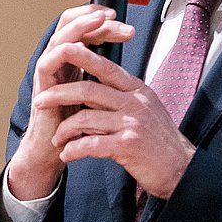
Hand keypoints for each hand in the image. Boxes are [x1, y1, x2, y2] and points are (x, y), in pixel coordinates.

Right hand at [8, 5, 134, 199]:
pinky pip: (48, 60)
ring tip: (99, 21)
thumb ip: (102, 77)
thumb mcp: (95, 95)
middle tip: (116, 17)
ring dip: (81, 27)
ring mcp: (49, 71)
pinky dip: (63, 50)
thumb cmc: (76, 125)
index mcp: (72, 61)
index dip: (101, 22)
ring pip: (60, 37)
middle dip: (93, 18)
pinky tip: (79, 45)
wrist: (55, 150)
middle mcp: (58, 61)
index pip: (85, 31)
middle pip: (71, 26)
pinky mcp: (42, 85)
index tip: (123, 22)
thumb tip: (122, 64)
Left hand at [39, 47, 195, 199]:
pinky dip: (74, 149)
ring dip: (64, 129)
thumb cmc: (160, 141)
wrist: (182, 170)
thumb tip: (92, 87)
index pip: (105, 67)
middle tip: (40, 100)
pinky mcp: (128, 145)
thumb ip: (122, 95)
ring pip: (85, 117)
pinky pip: (90, 143)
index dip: (80, 57)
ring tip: (56, 140)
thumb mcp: (146, 108)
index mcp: (138, 90)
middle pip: (88, 89)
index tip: (58, 52)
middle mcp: (135, 102)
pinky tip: (67, 155)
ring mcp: (132, 122)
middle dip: (59, 94)